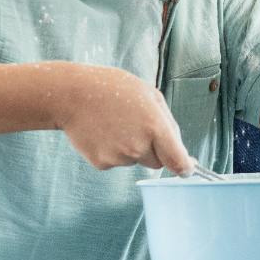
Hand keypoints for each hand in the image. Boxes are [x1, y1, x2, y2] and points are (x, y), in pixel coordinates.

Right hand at [57, 64, 194, 174]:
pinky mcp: (101, 163)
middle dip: (153, 149)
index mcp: (155, 128)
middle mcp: (138, 147)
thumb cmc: (114, 89)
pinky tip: (103, 131)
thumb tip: (179, 149)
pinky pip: (116, 161)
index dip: (185, 168)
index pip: (177, 161)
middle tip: (136, 126)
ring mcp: (118, 157)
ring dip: (131, 147)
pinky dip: (112, 150)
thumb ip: (168, 123)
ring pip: (135, 160)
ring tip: (115, 123)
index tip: (187, 169)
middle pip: (157, 161)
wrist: (73, 94)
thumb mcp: (150, 96)